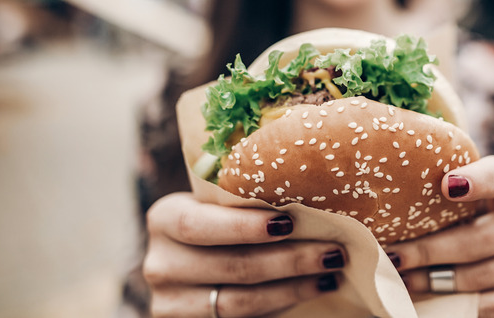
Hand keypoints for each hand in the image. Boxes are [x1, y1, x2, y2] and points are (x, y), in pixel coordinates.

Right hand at [143, 192, 346, 317]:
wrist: (192, 263)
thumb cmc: (217, 222)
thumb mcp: (216, 206)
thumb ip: (244, 200)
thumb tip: (312, 189)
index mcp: (164, 220)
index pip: (199, 225)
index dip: (244, 226)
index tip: (289, 222)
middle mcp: (161, 265)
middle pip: (231, 267)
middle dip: (289, 260)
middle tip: (333, 250)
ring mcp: (171, 304)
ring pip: (240, 302)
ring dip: (293, 287)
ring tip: (331, 272)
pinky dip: (282, 305)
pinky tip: (311, 289)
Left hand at [384, 156, 493, 317]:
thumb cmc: (471, 220)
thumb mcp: (462, 200)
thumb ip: (442, 192)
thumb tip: (392, 192)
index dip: (479, 180)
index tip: (447, 186)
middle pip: (484, 237)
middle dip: (433, 250)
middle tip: (397, 256)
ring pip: (485, 274)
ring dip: (439, 280)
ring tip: (406, 279)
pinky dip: (460, 304)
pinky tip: (434, 298)